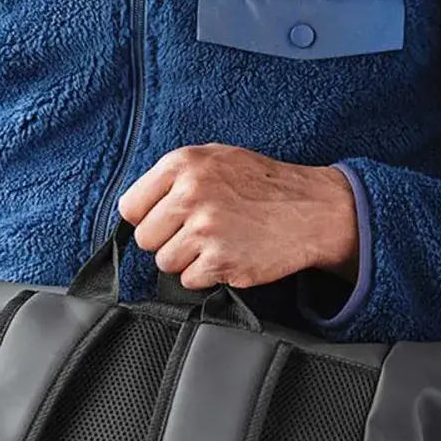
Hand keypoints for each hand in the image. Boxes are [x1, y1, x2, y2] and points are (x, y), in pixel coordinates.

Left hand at [118, 143, 358, 288]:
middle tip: (196, 234)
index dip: (145, 218)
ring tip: (215, 243)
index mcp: (183, 164)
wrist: (310, 209)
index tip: (164, 222)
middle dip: (167, 241)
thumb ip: (174, 178)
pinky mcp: (220, 261)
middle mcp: (191, 194)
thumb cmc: (262, 185)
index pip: (130, 207)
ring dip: (187, 260)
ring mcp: (205, 229)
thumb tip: (136, 209)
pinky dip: (206, 276)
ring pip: (165, 263)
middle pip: (145, 238)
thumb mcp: (216, 159)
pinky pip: (189, 280)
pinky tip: (228, 256)